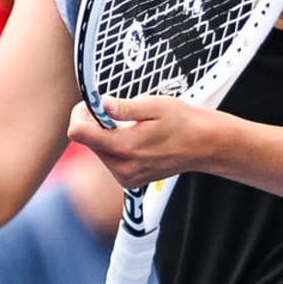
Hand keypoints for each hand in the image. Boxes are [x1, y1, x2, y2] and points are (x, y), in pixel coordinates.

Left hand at [65, 96, 220, 188]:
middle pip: (87, 140)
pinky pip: (109, 159)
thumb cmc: (182, 122)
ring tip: (130, 126)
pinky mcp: (129, 180)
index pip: (78, 132)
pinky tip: (134, 138)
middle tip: (116, 112)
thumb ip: (125, 107)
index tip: (94, 104)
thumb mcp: (155, 105)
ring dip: (105, 134)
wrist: (204, 145)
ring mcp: (125, 177)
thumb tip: (102, 104)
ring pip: (97, 150)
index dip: (81, 113)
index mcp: (125, 148)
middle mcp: (122, 167)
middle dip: (95, 123)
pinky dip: (114, 146)